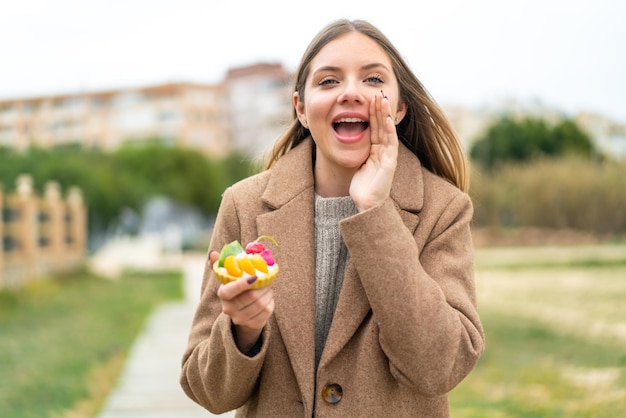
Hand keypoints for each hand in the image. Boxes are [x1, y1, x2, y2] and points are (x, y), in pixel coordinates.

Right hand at [209, 250, 274, 351]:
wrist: (242, 313)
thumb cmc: (236, 289)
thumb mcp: (227, 277)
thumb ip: (219, 264)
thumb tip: (212, 254)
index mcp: (223, 295)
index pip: (229, 291)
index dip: (242, 284)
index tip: (255, 276)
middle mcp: (229, 309)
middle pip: (250, 297)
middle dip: (263, 286)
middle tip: (267, 278)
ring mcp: (241, 318)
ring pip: (261, 304)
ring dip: (268, 292)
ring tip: (268, 286)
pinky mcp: (253, 324)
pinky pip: (267, 311)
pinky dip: (271, 301)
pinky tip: (268, 296)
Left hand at [349, 92, 397, 210]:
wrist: (366, 204)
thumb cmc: (361, 187)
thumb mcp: (356, 164)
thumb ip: (355, 152)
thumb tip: (342, 139)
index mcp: (375, 150)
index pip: (374, 127)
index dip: (372, 113)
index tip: (369, 98)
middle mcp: (383, 151)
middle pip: (381, 125)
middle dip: (380, 109)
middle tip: (377, 92)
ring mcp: (388, 156)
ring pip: (387, 131)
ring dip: (385, 114)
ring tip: (382, 99)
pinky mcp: (390, 163)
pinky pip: (390, 144)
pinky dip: (388, 131)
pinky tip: (386, 119)